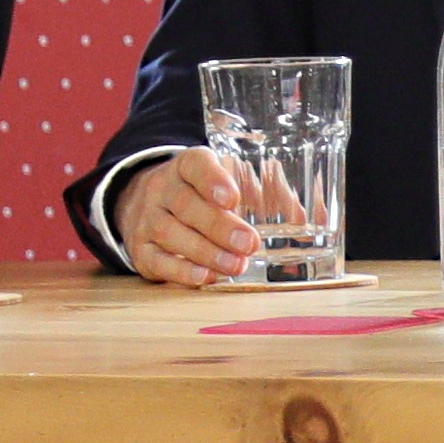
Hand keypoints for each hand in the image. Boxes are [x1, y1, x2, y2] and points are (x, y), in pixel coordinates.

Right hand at [113, 146, 260, 284]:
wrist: (144, 207)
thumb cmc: (198, 197)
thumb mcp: (221, 183)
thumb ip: (260, 194)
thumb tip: (302, 216)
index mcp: (186, 166)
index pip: (195, 165)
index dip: (213, 181)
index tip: (233, 199)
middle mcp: (162, 189)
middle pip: (185, 204)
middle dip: (219, 226)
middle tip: (249, 244)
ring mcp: (147, 219)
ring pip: (170, 233)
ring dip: (206, 252)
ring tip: (235, 266)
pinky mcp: (141, 249)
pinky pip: (157, 260)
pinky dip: (181, 271)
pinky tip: (205, 277)